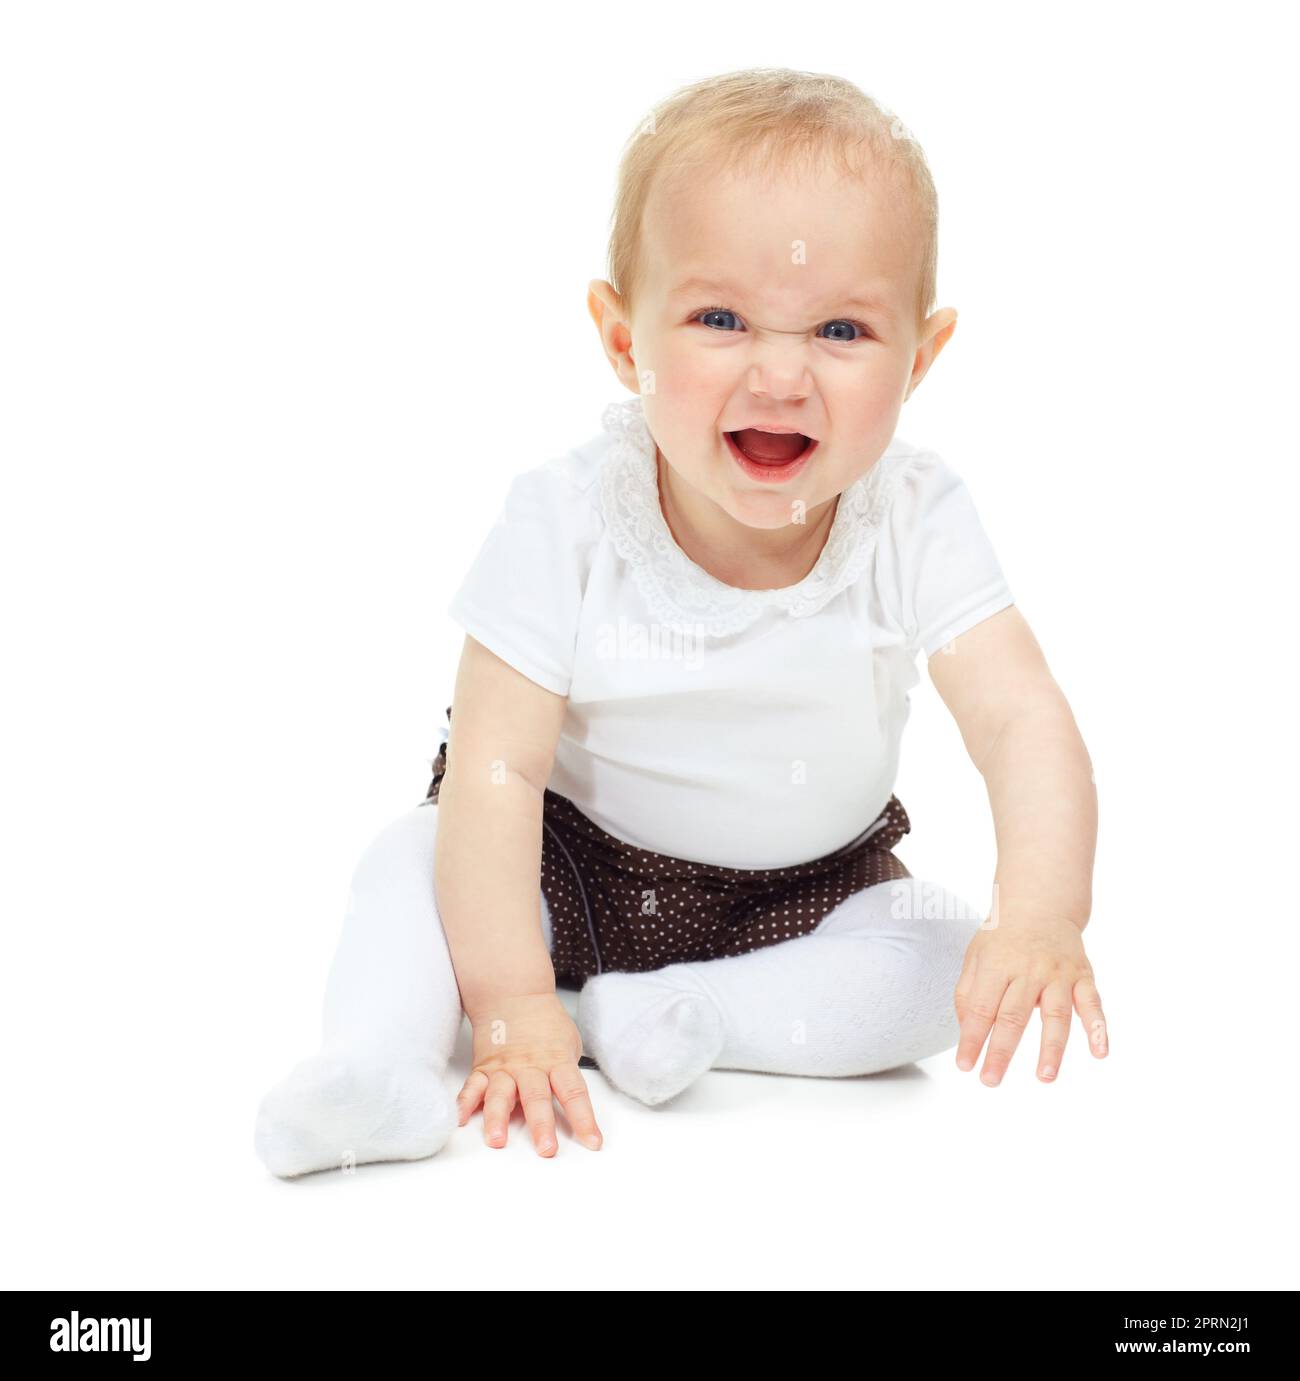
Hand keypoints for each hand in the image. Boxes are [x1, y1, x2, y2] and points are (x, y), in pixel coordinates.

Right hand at [458, 991, 603, 1154]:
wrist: (513, 994)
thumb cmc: (546, 1022)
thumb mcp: (568, 1043)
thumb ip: (567, 1075)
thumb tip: (573, 1108)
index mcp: (556, 1060)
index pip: (574, 1093)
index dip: (584, 1119)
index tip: (593, 1142)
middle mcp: (530, 1066)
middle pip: (537, 1098)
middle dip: (541, 1126)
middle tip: (546, 1150)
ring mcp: (504, 1068)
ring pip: (501, 1095)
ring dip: (498, 1119)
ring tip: (497, 1140)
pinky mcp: (483, 1068)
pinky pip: (472, 1087)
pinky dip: (465, 1103)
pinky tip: (460, 1119)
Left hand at [953, 913, 1107, 1085]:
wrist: (1040, 904)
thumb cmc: (1002, 937)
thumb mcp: (975, 957)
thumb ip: (967, 993)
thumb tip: (966, 1031)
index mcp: (997, 965)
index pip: (980, 1008)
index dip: (972, 1038)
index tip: (965, 1065)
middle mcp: (1028, 970)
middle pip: (1013, 1016)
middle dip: (1001, 1051)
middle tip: (991, 1080)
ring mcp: (1058, 974)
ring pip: (1055, 1015)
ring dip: (1051, 1049)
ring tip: (1045, 1077)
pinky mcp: (1082, 977)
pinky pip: (1092, 1004)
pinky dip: (1098, 1028)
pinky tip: (1100, 1052)